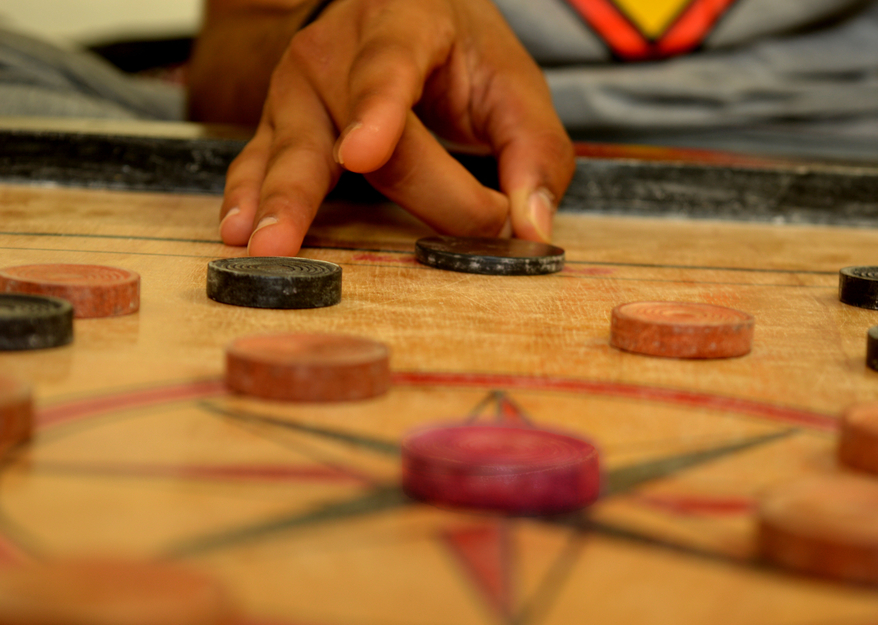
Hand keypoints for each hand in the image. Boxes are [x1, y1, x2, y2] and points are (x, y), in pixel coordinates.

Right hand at [212, 0, 575, 255]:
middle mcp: (336, 51)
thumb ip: (535, 152)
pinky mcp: (278, 122)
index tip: (365, 154)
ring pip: (291, 149)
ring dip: (280, 200)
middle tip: (357, 244)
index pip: (388, 68)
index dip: (377, 112)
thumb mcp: (513, 84)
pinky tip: (238, 229)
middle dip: (377, 192)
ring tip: (265, 245)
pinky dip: (249, 195)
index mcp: (402, 24)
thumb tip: (530, 229)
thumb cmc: (458, 52)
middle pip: (350, 131)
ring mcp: (297, 87)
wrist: (399, 14)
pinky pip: (257, 159)